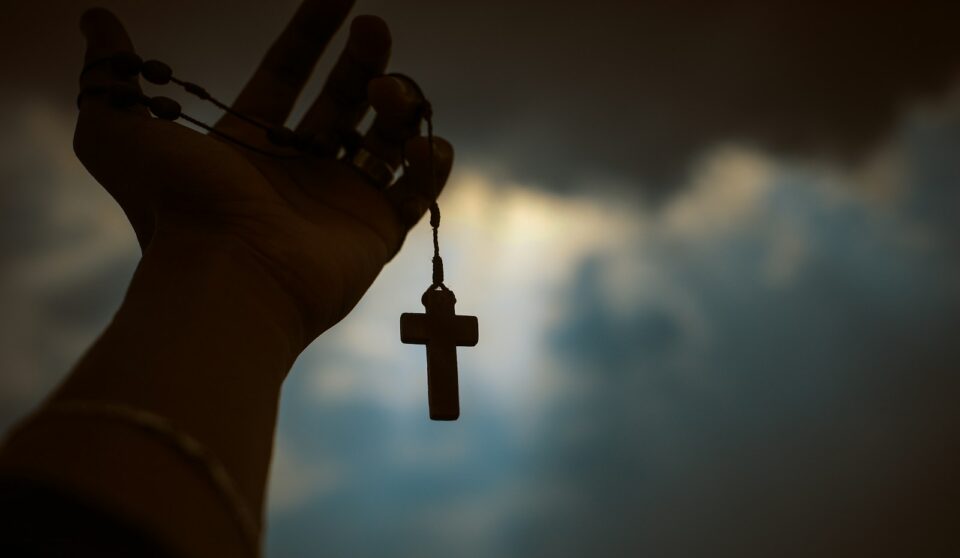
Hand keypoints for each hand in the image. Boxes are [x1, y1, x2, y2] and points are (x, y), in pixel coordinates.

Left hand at [73, 1, 453, 343]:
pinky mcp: (376, 233)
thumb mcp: (117, 132)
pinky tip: (424, 144)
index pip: (288, 73)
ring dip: (397, 105)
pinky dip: (430, 165)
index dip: (312, 32)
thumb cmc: (175, 207)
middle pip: (344, 99)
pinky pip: (417, 192)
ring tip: (389, 94)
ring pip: (385, 138)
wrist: (228, 276)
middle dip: (363, 60)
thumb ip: (109, 73)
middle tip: (374, 29)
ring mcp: (341, 202)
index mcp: (250, 145)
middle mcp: (298, 170)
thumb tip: (95, 20)